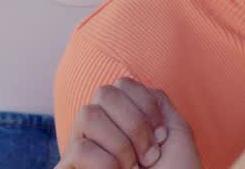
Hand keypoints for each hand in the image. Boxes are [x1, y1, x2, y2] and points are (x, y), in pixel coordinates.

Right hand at [56, 79, 199, 168]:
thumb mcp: (174, 131)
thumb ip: (156, 101)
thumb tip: (126, 84)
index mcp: (121, 116)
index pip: (122, 84)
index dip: (147, 107)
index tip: (161, 136)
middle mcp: (98, 128)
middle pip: (103, 92)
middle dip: (135, 124)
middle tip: (149, 155)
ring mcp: (82, 147)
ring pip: (88, 115)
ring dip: (121, 144)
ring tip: (132, 167)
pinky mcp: (70, 167)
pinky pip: (79, 149)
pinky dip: (106, 163)